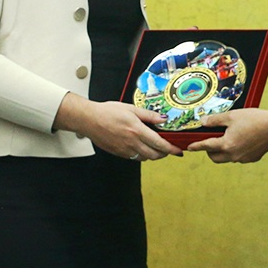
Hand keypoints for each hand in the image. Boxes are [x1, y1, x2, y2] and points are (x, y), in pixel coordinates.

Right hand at [54, 94, 182, 159]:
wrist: (89, 120)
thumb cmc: (108, 112)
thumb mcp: (131, 109)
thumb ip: (149, 115)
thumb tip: (163, 119)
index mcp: (137, 131)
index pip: (160, 144)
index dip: (171, 149)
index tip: (178, 150)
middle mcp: (132, 143)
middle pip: (154, 155)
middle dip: (164, 153)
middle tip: (168, 148)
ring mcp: (125, 150)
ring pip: (145, 158)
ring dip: (153, 155)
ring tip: (156, 148)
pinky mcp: (119, 153)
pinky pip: (135, 158)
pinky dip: (142, 155)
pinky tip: (141, 147)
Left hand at [187, 109, 267, 162]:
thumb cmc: (254, 119)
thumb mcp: (232, 116)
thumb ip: (215, 120)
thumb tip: (203, 122)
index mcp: (227, 144)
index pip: (206, 146)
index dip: (196, 146)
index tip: (189, 147)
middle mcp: (234, 155)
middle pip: (215, 157)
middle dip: (210, 151)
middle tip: (211, 140)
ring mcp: (243, 158)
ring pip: (227, 158)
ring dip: (223, 151)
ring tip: (228, 138)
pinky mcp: (252, 158)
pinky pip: (239, 157)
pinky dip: (236, 151)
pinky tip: (241, 141)